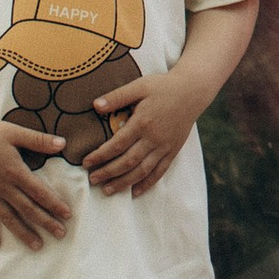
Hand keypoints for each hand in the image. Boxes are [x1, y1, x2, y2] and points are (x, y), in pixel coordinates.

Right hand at [0, 109, 76, 249]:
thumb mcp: (14, 132)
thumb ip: (39, 140)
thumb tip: (63, 143)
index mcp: (15, 171)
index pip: (40, 192)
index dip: (54, 204)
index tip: (67, 216)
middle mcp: (3, 187)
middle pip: (28, 208)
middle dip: (46, 222)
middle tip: (60, 234)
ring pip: (9, 218)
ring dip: (24, 233)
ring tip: (36, 246)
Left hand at [78, 65, 204, 196]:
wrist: (193, 91)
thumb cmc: (163, 86)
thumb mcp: (139, 86)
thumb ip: (117, 96)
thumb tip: (95, 105)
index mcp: (143, 122)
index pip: (117, 144)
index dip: (100, 155)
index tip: (86, 162)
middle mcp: (153, 138)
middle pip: (127, 161)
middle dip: (108, 172)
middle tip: (92, 179)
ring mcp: (164, 147)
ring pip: (142, 171)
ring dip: (124, 182)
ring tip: (108, 190)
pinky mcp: (173, 151)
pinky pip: (160, 171)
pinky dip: (147, 184)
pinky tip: (135, 192)